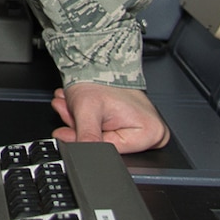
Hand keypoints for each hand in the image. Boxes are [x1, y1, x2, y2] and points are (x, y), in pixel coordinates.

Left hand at [52, 84, 169, 153]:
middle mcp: (152, 133)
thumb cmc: (97, 79)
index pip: (110, 150)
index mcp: (152, 133)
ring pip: (100, 138)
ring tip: (69, 107)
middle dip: (80, 130)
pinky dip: (86, 121)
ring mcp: (141, 129)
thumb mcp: (87, 111)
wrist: (95, 61)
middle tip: (69, 114)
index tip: (67, 131)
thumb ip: (87, 138)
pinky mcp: (130, 125)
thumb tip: (84, 158)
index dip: (85, 141)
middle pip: (106, 144)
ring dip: (79, 124)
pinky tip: (76, 108)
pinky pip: (102, 130)